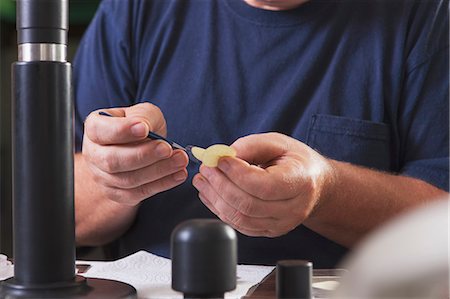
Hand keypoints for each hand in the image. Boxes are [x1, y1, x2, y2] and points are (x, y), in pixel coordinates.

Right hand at [81, 102, 188, 205]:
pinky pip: (139, 193)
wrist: (136, 149)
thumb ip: (143, 116)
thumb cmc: (138, 127)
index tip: (144, 128)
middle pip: (113, 160)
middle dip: (144, 155)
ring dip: (158, 171)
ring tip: (180, 160)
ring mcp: (103, 177)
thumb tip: (144, 126)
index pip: (101, 131)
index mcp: (95, 129)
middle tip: (167, 148)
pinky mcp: (118, 194)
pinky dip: (162, 184)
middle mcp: (93, 154)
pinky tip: (179, 174)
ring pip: (128, 180)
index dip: (122, 131)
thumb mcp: (142, 113)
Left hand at [192, 132, 334, 236]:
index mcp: (301, 181)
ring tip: (203, 180)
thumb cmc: (295, 160)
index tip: (219, 159)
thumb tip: (221, 155)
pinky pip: (240, 226)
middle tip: (206, 168)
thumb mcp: (278, 142)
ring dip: (215, 199)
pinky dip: (220, 210)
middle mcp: (294, 208)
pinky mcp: (269, 231)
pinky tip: (210, 194)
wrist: (314, 184)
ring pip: (241, 219)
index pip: (264, 185)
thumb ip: (250, 146)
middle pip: (249, 205)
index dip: (237, 173)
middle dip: (220, 185)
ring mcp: (282, 224)